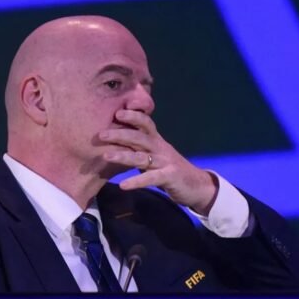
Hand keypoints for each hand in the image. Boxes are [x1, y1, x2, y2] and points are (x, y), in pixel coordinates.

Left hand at [99, 109, 218, 215]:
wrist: (198, 186)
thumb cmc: (170, 170)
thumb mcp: (155, 156)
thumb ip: (139, 149)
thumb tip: (114, 142)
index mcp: (157, 141)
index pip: (145, 123)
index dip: (133, 116)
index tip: (116, 112)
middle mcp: (160, 148)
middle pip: (140, 137)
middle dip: (120, 133)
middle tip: (101, 134)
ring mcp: (166, 162)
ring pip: (142, 156)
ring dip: (124, 155)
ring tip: (106, 156)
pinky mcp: (169, 176)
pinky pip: (151, 178)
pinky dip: (136, 181)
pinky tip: (123, 185)